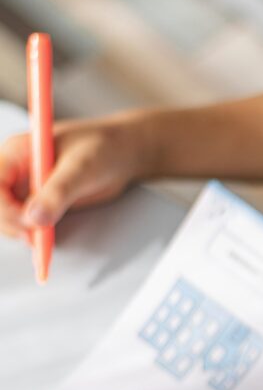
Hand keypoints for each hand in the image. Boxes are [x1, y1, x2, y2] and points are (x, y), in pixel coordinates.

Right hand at [0, 114, 150, 242]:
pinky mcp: (37, 202)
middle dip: (11, 223)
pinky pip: (23, 223)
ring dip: (20, 231)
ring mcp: (24, 187)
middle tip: (36, 237)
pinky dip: (31, 234)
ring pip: (7, 217)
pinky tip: (44, 241)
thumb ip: (58, 192)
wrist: (124, 153)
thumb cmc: (103, 148)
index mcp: (17, 151)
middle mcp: (15, 169)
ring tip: (43, 240)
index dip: (4, 207)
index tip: (27, 223)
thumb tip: (34, 218)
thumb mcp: (82, 167)